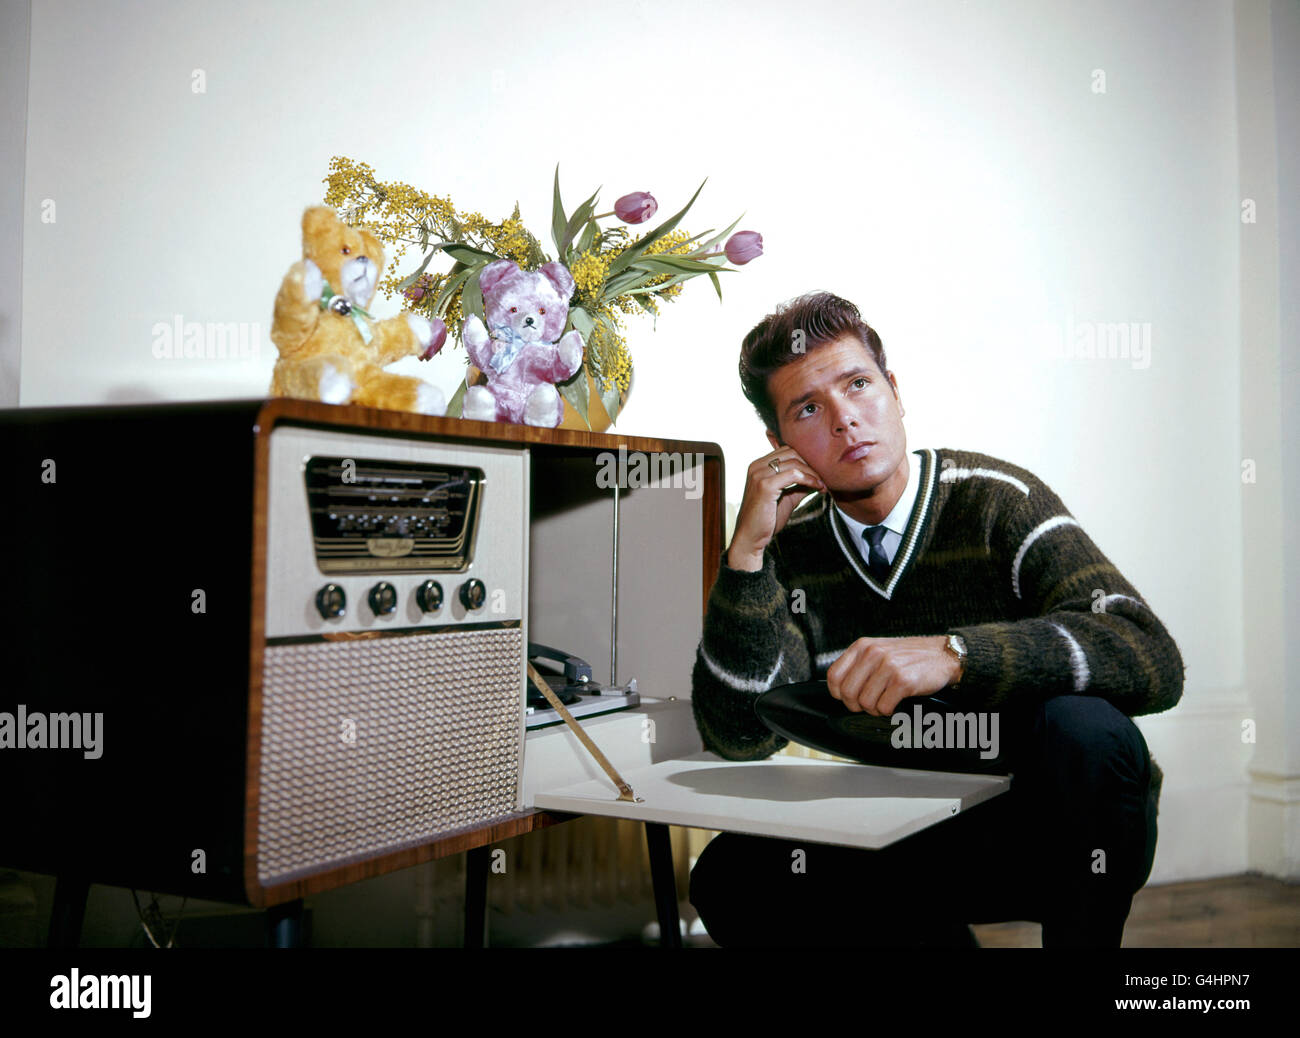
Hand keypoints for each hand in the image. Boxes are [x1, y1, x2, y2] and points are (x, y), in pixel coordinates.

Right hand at [727, 446, 826, 570]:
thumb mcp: (786, 497)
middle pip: (792, 452)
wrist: (751, 538)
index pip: (787, 450)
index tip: (820, 473)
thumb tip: (818, 476)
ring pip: (795, 462)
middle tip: (824, 477)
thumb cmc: (766, 520)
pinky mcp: (765, 486)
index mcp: (758, 465)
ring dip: (813, 473)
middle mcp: (756, 466)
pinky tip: (818, 487)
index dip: (806, 459)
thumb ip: (799, 485)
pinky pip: (794, 475)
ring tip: (822, 484)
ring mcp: (759, 475)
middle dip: (811, 464)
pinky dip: (809, 479)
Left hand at [826, 635, 960, 714]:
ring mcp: (888, 667)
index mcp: (862, 646)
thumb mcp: (879, 649)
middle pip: (847, 693)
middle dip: (856, 706)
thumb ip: (859, 664)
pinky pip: (884, 707)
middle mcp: (873, 654)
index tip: (848, 698)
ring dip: (874, 709)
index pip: (834, 676)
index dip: (838, 694)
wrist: (942, 654)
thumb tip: (840, 689)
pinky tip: (895, 703)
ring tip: (884, 702)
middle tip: (869, 705)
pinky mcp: (903, 681)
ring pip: (865, 703)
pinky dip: (888, 711)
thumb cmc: (909, 656)